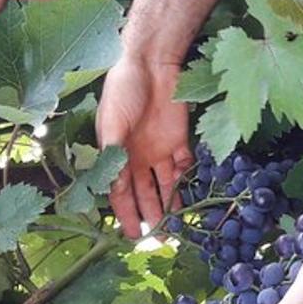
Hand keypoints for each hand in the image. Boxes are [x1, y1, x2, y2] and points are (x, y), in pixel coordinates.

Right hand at [97, 54, 192, 238]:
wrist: (150, 63)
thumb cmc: (124, 90)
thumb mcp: (112, 125)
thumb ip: (115, 157)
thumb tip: (113, 189)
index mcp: (117, 155)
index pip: (121, 193)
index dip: (126, 215)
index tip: (132, 236)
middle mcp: (138, 157)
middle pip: (145, 194)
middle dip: (151, 217)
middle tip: (158, 241)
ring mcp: (160, 149)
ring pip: (165, 186)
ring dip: (170, 206)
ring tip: (175, 229)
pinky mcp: (179, 140)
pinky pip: (184, 166)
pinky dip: (186, 182)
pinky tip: (189, 200)